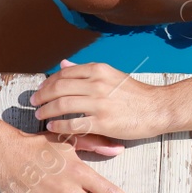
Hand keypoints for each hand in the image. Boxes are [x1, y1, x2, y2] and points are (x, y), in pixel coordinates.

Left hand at [33, 59, 164, 141]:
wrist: (157, 108)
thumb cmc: (135, 93)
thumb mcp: (111, 75)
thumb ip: (85, 71)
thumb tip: (63, 64)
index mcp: (99, 70)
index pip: (64, 74)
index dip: (48, 83)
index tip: (40, 91)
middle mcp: (97, 84)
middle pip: (59, 88)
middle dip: (42, 96)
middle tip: (34, 103)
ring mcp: (100, 103)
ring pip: (63, 105)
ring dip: (47, 111)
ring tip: (40, 116)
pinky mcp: (103, 122)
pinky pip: (73, 124)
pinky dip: (59, 126)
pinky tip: (53, 128)